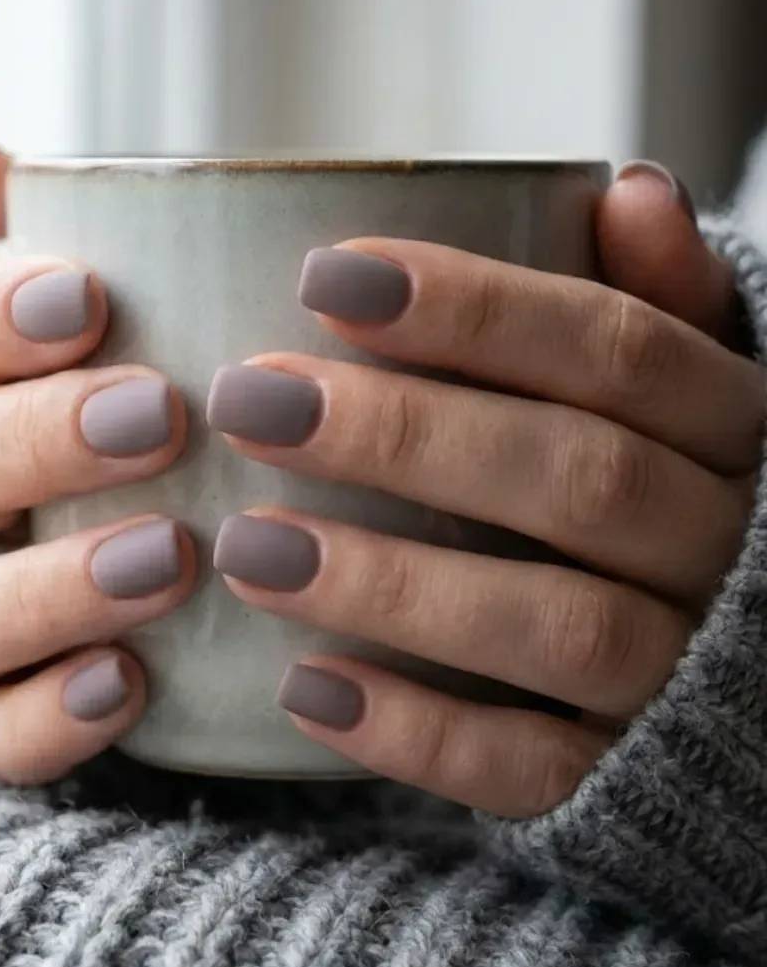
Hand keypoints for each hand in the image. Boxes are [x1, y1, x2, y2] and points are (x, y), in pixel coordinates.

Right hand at [0, 136, 195, 783]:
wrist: (178, 566)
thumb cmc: (148, 406)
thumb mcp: (128, 320)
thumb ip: (57, 239)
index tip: (89, 299)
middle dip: (40, 438)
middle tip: (160, 416)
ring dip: (49, 587)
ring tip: (169, 558)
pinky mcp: (8, 720)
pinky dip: (49, 717)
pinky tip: (131, 685)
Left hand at [209, 163, 763, 816]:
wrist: (734, 689)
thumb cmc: (665, 494)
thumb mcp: (682, 390)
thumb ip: (657, 303)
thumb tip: (629, 189)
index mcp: (733, 430)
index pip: (620, 351)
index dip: (477, 309)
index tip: (321, 274)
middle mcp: (725, 548)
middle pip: (579, 480)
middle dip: (406, 438)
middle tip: (251, 400)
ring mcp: (684, 673)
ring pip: (559, 627)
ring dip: (396, 585)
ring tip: (248, 548)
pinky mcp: (628, 777)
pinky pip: (535, 767)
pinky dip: (421, 733)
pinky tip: (303, 690)